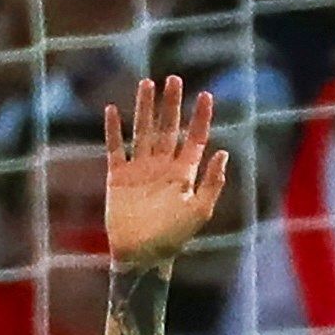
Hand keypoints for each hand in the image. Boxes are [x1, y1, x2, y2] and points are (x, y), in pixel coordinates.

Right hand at [102, 77, 228, 270]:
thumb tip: (222, 152)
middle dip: (171, 104)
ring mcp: (140, 170)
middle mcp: (162, 166)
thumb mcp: (199, 211)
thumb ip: (211, 182)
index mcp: (183, 173)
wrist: (140, 255)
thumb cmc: (172, 238)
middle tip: (173, 79)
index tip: (205, 95)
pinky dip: (113, 130)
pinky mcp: (118, 177)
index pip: (194, 138)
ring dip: (145, 108)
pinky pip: (115, 148)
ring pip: (142, 131)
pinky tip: (112, 110)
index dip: (200, 117)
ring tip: (147, 84)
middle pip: (168, 127)